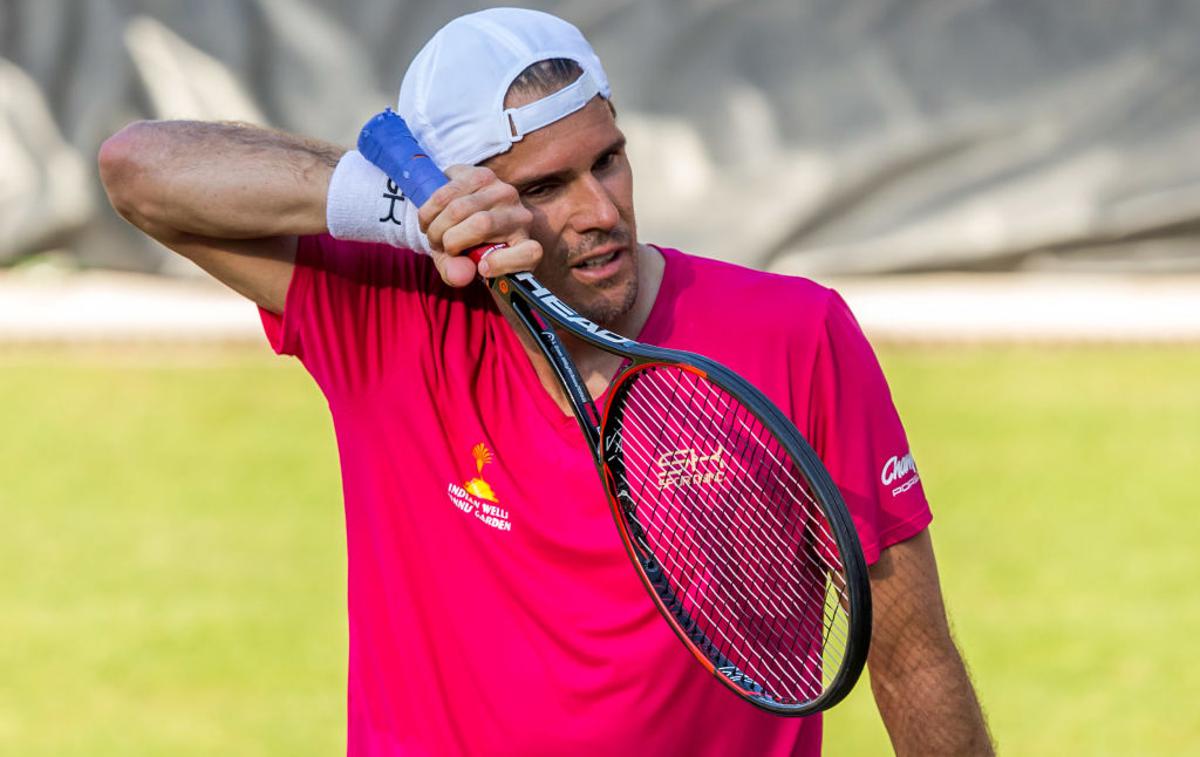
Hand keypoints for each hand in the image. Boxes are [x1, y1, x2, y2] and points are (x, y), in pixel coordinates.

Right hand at [418, 165, 541, 286]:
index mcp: (524, 245)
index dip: (505, 263)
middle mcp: (520, 216)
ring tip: (433, 234)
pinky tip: (428, 219)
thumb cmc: (467, 249)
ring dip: (435, 226)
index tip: (482, 269)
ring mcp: (503, 191)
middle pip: (481, 224)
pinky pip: (446, 193)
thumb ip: (457, 274)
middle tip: (439, 246)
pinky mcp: (482, 175)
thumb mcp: (461, 267)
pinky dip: (429, 211)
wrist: (463, 216)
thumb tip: (458, 273)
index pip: (530, 253)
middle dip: (449, 240)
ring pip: (458, 208)